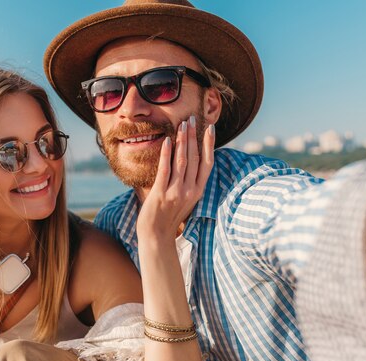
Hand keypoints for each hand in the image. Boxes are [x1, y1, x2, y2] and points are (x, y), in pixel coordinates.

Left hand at [137, 116, 214, 238]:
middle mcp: (189, 190)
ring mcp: (175, 192)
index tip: (209, 128)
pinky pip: (165, 170)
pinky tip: (167, 140)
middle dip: (192, 136)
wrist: (157, 237)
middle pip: (194, 158)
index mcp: (198, 191)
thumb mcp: (185, 200)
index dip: (209, 144)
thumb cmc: (169, 218)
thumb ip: (189, 184)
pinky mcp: (160, 194)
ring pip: (181, 161)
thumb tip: (190, 163)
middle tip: (191, 118)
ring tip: (182, 125)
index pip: (207, 163)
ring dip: (182, 141)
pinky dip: (166, 154)